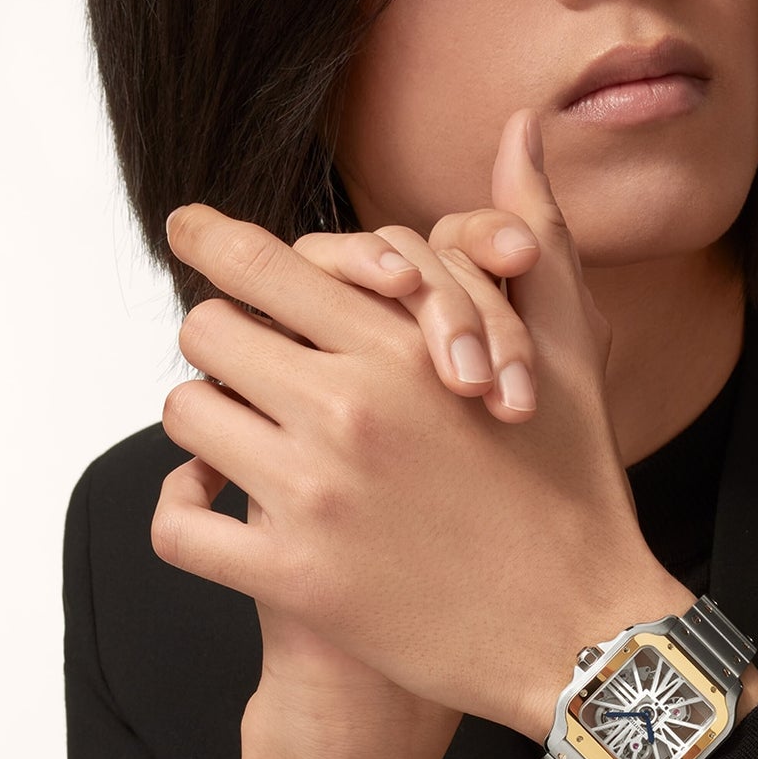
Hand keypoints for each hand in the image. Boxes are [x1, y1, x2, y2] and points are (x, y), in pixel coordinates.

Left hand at [166, 210, 558, 758]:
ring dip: (208, 422)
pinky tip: (216, 509)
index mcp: (403, 347)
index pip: (260, 262)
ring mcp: (314, 498)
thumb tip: (521, 127)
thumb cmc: (576, 490)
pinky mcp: (296, 581)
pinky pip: (177, 528)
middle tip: (250, 368)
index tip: (190, 233)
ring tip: (244, 441)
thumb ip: (535, 233)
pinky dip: (182, 513)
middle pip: (207, 329)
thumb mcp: (567, 354)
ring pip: (186, 417)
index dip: (213, 243)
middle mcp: (348, 411)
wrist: (579, 631)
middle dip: (225, 340)